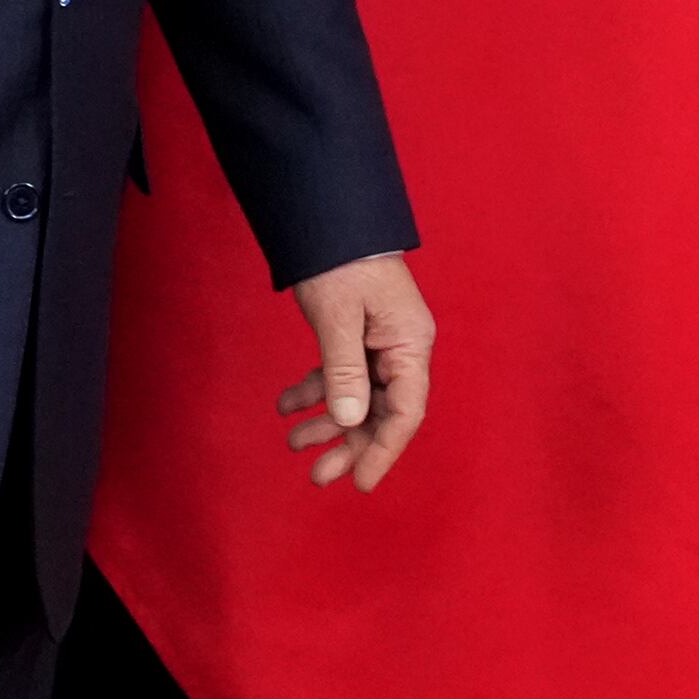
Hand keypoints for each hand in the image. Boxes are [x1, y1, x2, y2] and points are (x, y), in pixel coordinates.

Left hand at [282, 252, 433, 490]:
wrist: (329, 216)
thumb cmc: (341, 262)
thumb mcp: (339, 319)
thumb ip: (344, 373)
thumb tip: (348, 422)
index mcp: (410, 344)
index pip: (406, 412)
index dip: (384, 451)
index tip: (359, 483)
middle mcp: (402, 348)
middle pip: (383, 412)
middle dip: (350, 444)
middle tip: (317, 474)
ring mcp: (381, 342)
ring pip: (359, 398)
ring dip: (329, 421)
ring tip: (294, 441)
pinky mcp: (359, 335)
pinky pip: (341, 375)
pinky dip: (316, 391)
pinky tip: (287, 404)